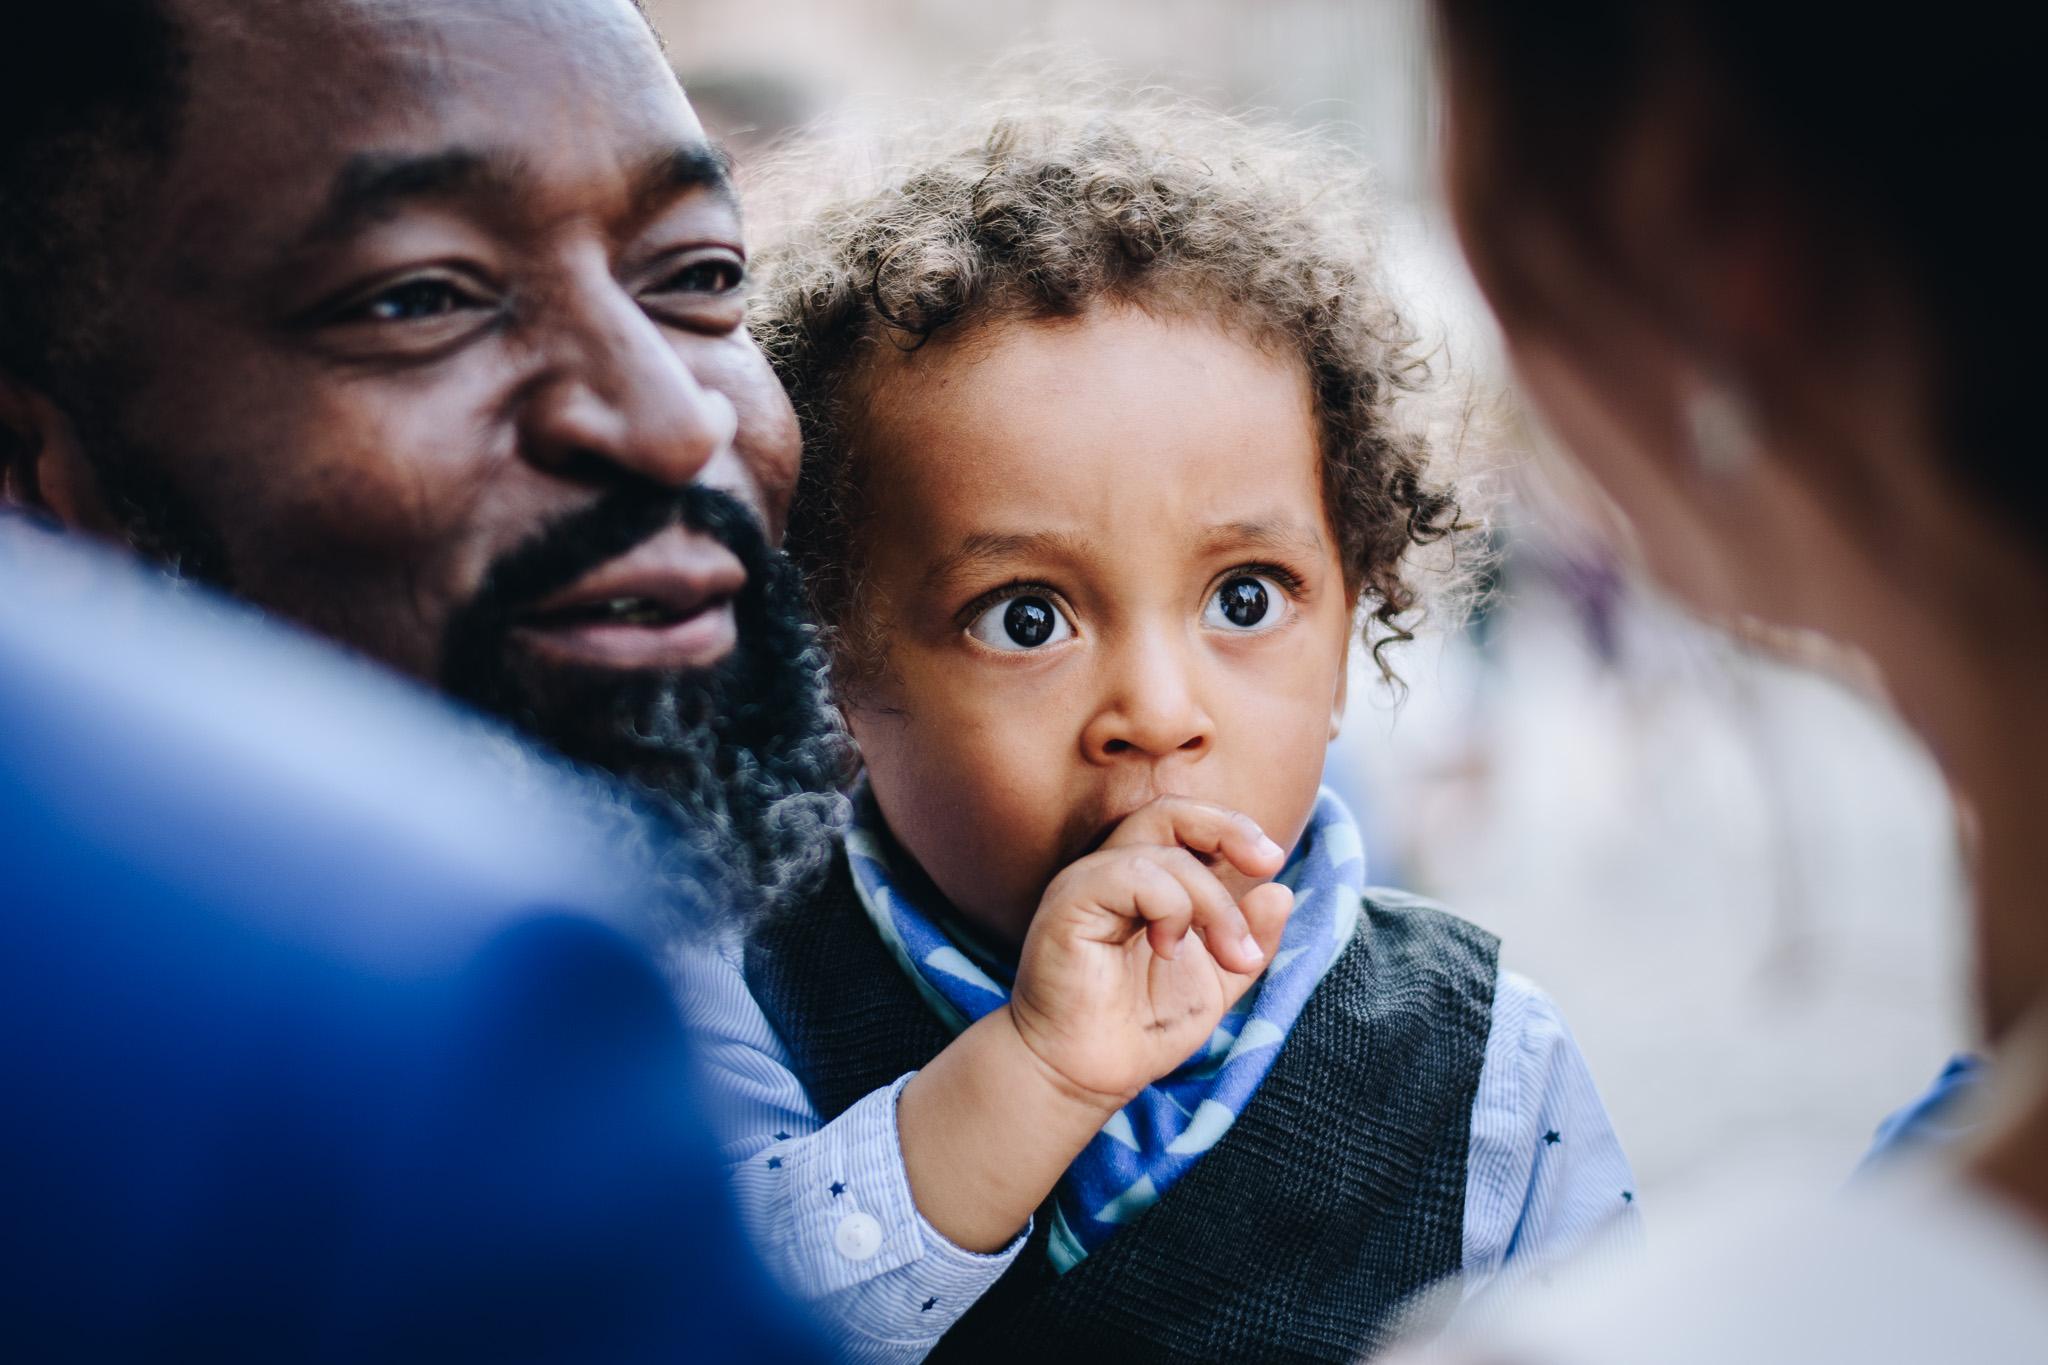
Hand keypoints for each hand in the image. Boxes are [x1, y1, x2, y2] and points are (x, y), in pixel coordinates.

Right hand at [1006, 797, 1294, 1105]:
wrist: (1087, 1074)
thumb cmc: (1141, 1028)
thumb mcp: (1218, 982)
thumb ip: (1250, 940)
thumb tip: (1280, 890)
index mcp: (1145, 881)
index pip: (1186, 824)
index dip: (1233, 829)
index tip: (1272, 862)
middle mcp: (1112, 872)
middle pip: (1169, 812)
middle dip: (1228, 829)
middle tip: (1267, 862)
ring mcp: (1086, 884)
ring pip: (1163, 854)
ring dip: (1212, 901)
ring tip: (1227, 954)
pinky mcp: (1069, 904)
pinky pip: (1129, 876)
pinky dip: (1169, 908)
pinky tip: (1169, 951)